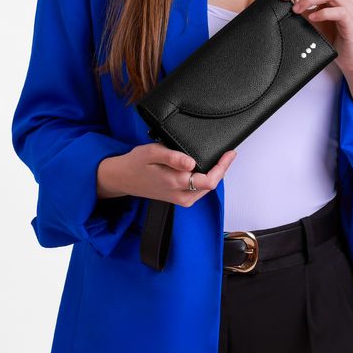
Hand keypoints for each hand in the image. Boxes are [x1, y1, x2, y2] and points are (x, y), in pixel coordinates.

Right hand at [100, 144, 237, 206]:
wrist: (122, 178)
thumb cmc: (136, 164)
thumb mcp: (152, 153)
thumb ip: (172, 157)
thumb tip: (191, 162)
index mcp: (175, 183)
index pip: (209, 180)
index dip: (222, 167)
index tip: (230, 153)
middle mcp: (181, 195)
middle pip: (211, 185)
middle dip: (221, 169)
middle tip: (227, 153)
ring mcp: (181, 199)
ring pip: (206, 188)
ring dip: (215, 174)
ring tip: (219, 158)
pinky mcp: (180, 199)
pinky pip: (199, 190)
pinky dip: (205, 178)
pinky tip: (205, 168)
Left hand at [273, 0, 352, 79]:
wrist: (349, 57)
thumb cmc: (330, 35)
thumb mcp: (312, 18)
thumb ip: (301, 7)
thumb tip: (281, 0)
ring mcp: (349, 7)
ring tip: (296, 9)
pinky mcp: (352, 21)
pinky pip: (339, 12)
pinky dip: (323, 13)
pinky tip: (312, 18)